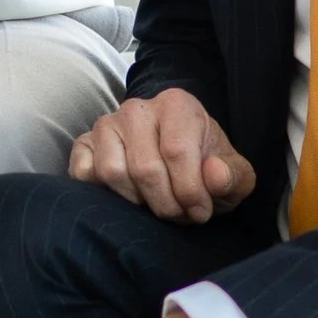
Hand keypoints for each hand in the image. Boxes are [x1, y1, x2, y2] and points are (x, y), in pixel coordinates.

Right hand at [69, 89, 252, 224]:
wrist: (178, 163)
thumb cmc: (206, 167)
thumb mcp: (234, 175)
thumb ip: (233, 175)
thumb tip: (214, 175)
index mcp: (176, 104)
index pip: (177, 151)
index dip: (190, 191)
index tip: (200, 210)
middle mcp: (136, 108)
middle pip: (145, 168)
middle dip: (166, 204)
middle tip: (179, 213)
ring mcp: (106, 125)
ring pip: (112, 172)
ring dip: (136, 202)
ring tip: (156, 204)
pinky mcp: (84, 144)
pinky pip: (84, 173)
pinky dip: (103, 193)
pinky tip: (127, 195)